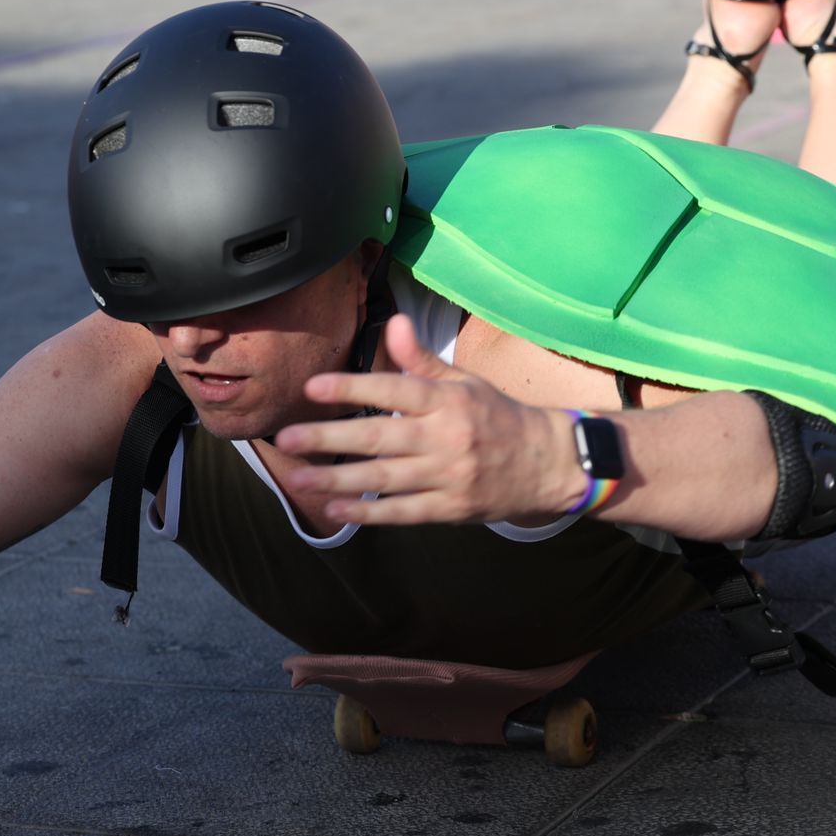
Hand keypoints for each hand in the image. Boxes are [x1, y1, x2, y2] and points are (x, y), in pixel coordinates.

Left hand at [273, 315, 580, 525]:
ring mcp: (449, 475)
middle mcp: (447, 436)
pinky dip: (369, 512)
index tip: (314, 387)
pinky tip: (335, 507)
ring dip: (338, 478)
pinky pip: (403, 512)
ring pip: (385, 478)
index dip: (353, 387)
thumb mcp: (465, 383)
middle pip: (380, 437)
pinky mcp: (451, 508)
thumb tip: (393, 323)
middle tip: (287, 438)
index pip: (395, 389)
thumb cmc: (497, 417)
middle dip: (329, 438)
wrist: (548, 464)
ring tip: (298, 477)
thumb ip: (422, 360)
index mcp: (448, 400)